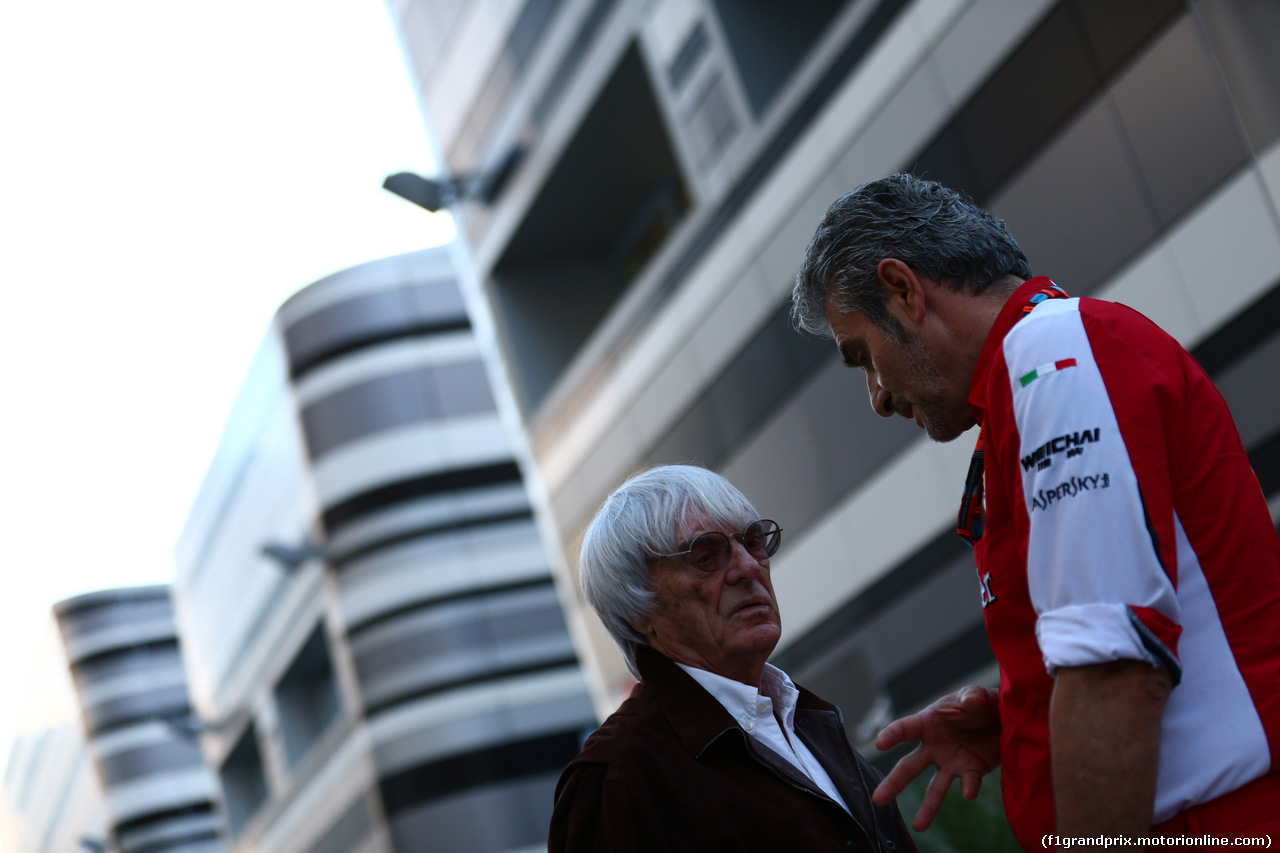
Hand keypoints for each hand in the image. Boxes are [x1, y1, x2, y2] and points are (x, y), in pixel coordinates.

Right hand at [872, 685, 1001, 830]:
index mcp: (928, 723)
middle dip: (893, 783)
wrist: (1005, 719)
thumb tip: (972, 701)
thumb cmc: (981, 703)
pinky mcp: (971, 770)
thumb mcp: (976, 695)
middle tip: (878, 800)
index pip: (904, 729)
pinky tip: (968, 794)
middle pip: (909, 767)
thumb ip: (972, 696)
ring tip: (919, 826)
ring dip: (928, 807)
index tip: (880, 744)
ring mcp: (950, 762)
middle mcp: (933, 746)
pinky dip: (969, 788)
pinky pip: (968, 782)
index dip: (892, 735)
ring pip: (934, 787)